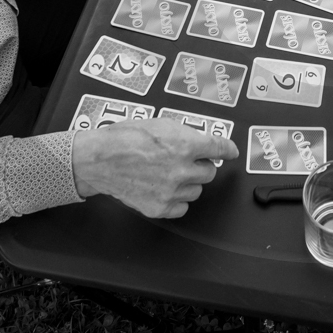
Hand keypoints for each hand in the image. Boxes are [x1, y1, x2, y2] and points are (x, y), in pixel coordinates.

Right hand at [72, 118, 237, 217]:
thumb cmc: (125, 137)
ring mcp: (171, 191)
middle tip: (185, 160)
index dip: (228, 149)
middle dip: (200, 165)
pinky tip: (165, 189)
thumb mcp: (162, 124)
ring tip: (169, 173)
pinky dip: (177, 200)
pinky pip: (182, 208)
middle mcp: (182, 169)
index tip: (232, 152)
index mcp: (185, 145)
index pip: (218, 149)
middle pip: (209, 172)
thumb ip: (187, 134)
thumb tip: (202, 143)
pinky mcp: (160, 207)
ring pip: (196, 190)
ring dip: (189, 182)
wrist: (100, 159)